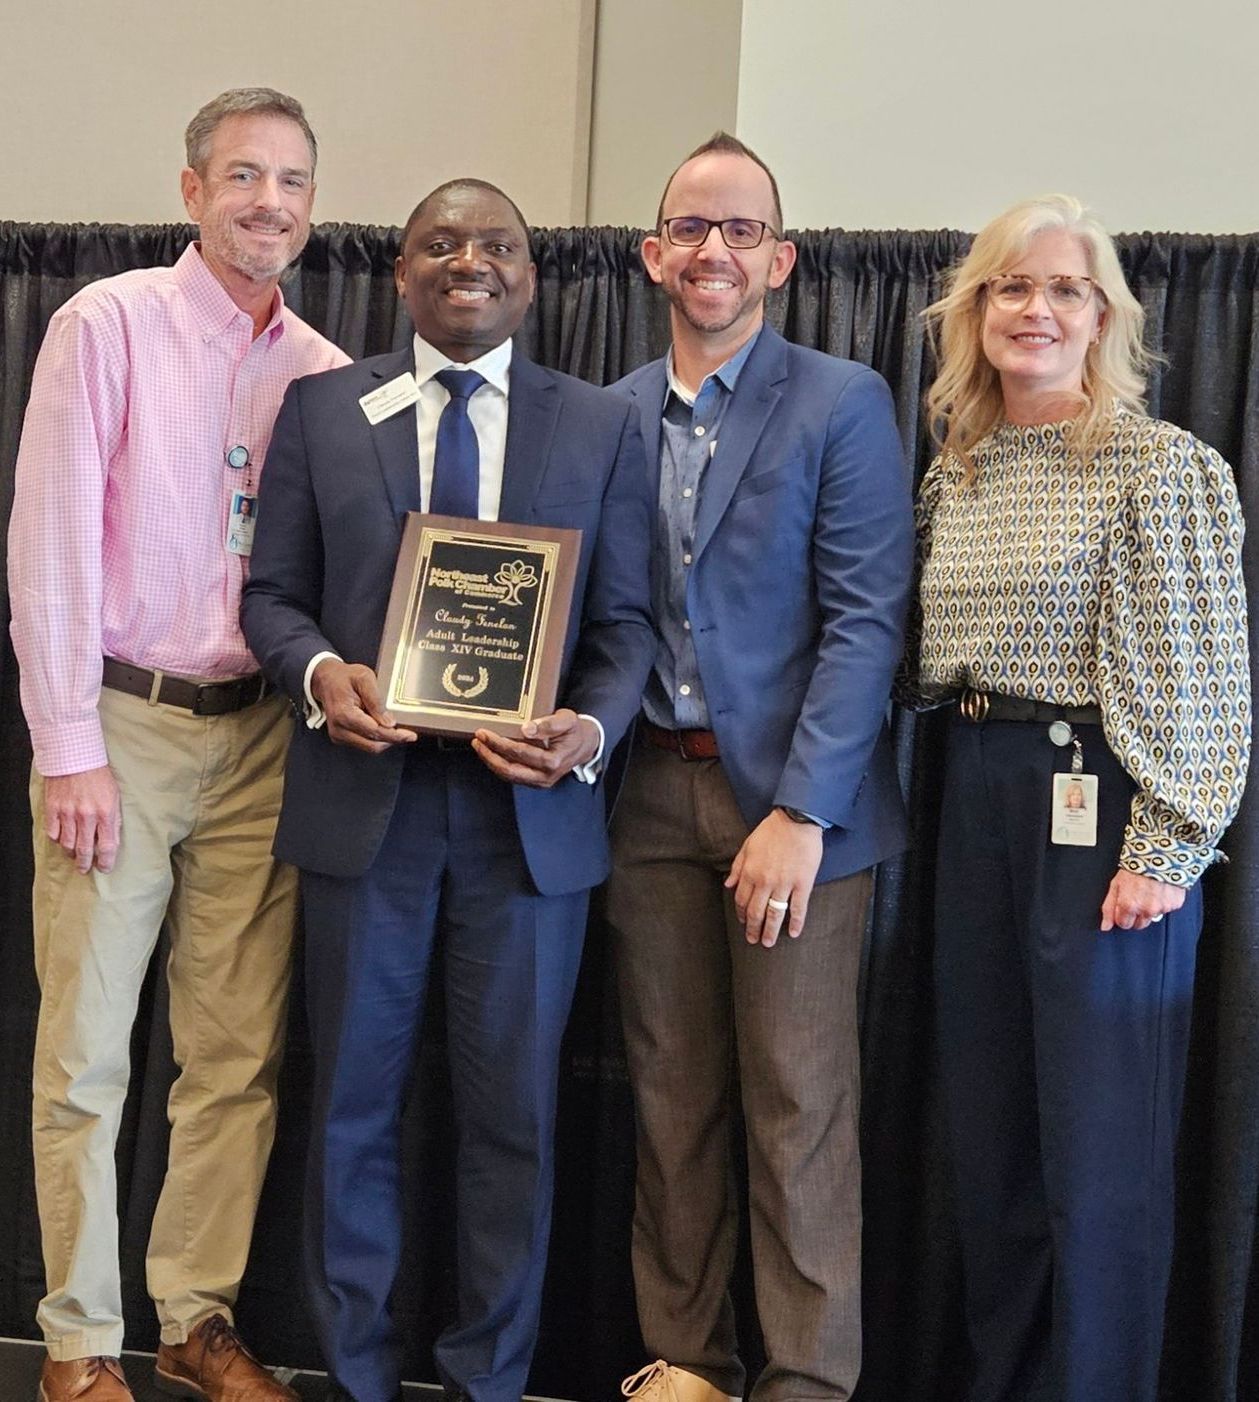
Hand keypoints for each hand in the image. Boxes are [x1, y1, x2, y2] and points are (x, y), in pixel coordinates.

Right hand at [44, 766, 121, 874]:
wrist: (75, 757)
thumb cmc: (98, 776)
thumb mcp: (114, 797)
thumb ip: (113, 819)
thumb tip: (111, 841)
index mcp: (105, 813)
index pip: (107, 846)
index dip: (106, 861)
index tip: (105, 868)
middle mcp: (86, 816)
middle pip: (85, 850)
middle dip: (86, 864)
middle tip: (86, 869)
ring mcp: (67, 813)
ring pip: (67, 845)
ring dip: (71, 854)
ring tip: (74, 856)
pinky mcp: (53, 809)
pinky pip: (53, 833)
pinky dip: (57, 840)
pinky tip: (62, 840)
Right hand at [311, 659, 415, 753]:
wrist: (326, 680)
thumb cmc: (345, 677)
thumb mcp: (364, 678)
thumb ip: (376, 700)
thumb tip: (388, 722)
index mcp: (344, 714)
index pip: (374, 731)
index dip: (394, 735)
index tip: (410, 735)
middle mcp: (339, 729)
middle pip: (373, 744)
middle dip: (393, 740)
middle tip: (408, 733)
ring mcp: (338, 735)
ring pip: (370, 747)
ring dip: (385, 739)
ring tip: (394, 726)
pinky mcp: (341, 738)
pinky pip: (364, 743)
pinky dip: (376, 738)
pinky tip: (381, 725)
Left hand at [471, 709, 598, 787]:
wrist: (586, 744)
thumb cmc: (575, 731)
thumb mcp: (567, 720)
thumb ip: (549, 724)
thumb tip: (526, 728)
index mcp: (553, 761)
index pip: (520, 753)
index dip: (499, 743)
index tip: (485, 733)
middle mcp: (545, 776)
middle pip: (509, 770)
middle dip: (490, 756)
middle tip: (477, 741)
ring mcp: (540, 781)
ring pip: (509, 776)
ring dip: (492, 761)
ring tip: (480, 746)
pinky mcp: (536, 781)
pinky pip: (514, 775)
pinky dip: (500, 765)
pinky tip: (492, 753)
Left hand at [725, 809, 823, 946]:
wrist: (796, 820)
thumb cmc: (771, 831)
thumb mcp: (747, 846)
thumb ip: (737, 867)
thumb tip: (728, 885)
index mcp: (750, 872)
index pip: (742, 900)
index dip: (741, 914)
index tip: (744, 922)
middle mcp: (765, 882)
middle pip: (756, 912)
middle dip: (753, 929)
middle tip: (754, 941)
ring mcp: (784, 884)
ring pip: (775, 914)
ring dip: (770, 931)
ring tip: (768, 943)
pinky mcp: (802, 883)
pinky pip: (798, 908)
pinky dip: (796, 922)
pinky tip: (794, 933)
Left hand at [1100, 869, 1186, 930]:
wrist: (1159, 855)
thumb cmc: (1136, 867)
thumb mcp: (1115, 884)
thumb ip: (1109, 907)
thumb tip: (1105, 926)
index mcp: (1130, 905)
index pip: (1123, 924)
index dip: (1122, 916)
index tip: (1124, 908)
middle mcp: (1147, 909)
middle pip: (1139, 924)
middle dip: (1136, 915)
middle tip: (1137, 899)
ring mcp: (1162, 908)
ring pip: (1153, 917)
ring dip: (1150, 908)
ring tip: (1148, 891)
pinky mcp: (1175, 904)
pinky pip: (1167, 909)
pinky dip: (1163, 902)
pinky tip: (1159, 890)